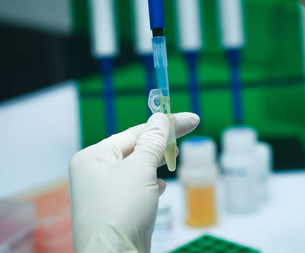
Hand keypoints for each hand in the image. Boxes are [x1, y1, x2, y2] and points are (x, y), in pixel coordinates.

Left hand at [69, 113, 199, 252]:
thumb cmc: (122, 208)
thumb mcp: (140, 169)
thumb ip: (153, 142)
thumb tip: (161, 118)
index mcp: (93, 157)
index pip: (134, 133)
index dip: (163, 124)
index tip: (190, 119)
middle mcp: (95, 172)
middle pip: (135, 149)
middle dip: (161, 144)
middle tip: (187, 133)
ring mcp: (105, 192)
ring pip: (138, 169)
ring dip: (157, 163)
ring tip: (174, 158)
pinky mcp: (117, 209)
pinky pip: (137, 188)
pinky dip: (150, 184)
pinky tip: (159, 187)